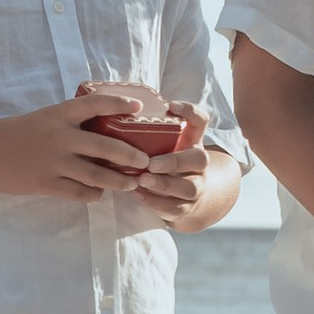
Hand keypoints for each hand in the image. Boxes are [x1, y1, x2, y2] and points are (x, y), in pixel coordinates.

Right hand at [0, 82, 174, 201]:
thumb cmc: (15, 133)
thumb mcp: (43, 119)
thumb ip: (69, 123)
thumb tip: (100, 130)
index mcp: (59, 114)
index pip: (95, 104)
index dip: (119, 103)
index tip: (138, 108)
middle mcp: (60, 136)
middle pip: (105, 145)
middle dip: (130, 155)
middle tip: (147, 161)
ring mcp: (54, 162)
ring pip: (96, 174)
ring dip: (119, 180)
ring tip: (132, 183)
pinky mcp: (46, 183)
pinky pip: (78, 192)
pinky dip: (93, 193)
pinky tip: (100, 193)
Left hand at [133, 103, 214, 228]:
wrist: (181, 196)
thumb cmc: (162, 161)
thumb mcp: (160, 144)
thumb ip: (146, 131)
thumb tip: (113, 110)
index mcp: (192, 141)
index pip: (200, 121)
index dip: (190, 111)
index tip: (170, 106)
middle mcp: (198, 163)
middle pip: (199, 159)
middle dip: (174, 161)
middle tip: (150, 163)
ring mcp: (195, 186)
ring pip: (189, 187)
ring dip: (164, 184)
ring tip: (142, 180)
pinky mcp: (185, 207)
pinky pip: (174, 207)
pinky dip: (155, 202)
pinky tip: (138, 194)